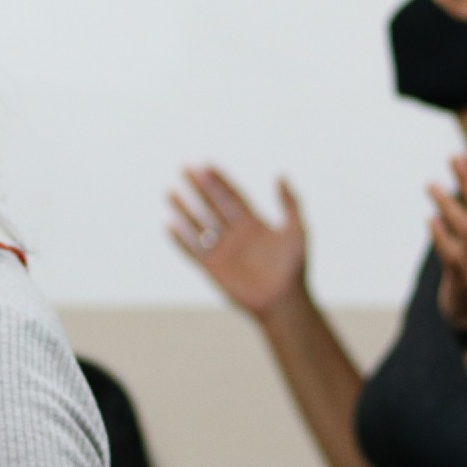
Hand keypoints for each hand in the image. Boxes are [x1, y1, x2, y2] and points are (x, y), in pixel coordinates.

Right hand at [168, 167, 307, 320]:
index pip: (232, 196)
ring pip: (199, 224)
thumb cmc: (294, 268)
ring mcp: (223, 250)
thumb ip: (290, 203)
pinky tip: (169, 224)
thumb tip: (279, 176)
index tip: (206, 165)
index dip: (220, 181)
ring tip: (170, 192)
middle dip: (199, 187)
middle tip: (185, 168)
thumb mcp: (297, 230)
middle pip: (212, 205)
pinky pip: (192, 250)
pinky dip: (180, 239)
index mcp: (254, 224)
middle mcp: (235, 234)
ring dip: (184, 208)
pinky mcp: (213, 267)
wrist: (284, 301)